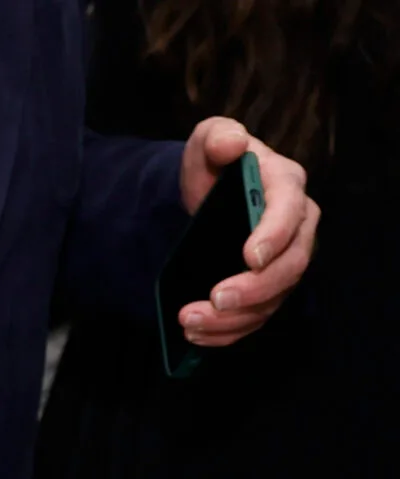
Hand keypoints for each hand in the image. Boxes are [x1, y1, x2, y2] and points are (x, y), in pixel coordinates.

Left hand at [176, 116, 317, 346]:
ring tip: (190, 322)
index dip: (274, 236)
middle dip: (255, 288)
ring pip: (274, 298)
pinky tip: (198, 334)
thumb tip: (231, 144)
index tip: (249, 258)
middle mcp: (296, 226)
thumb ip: (216, 137)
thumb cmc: (214, 165)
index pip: (290, 211)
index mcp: (286, 186)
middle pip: (291, 264)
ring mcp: (284, 260)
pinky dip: (229, 330)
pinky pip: (257, 316)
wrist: (205, 195)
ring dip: (234, 317)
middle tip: (214, 299)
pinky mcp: (268, 287)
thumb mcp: (209, 141)